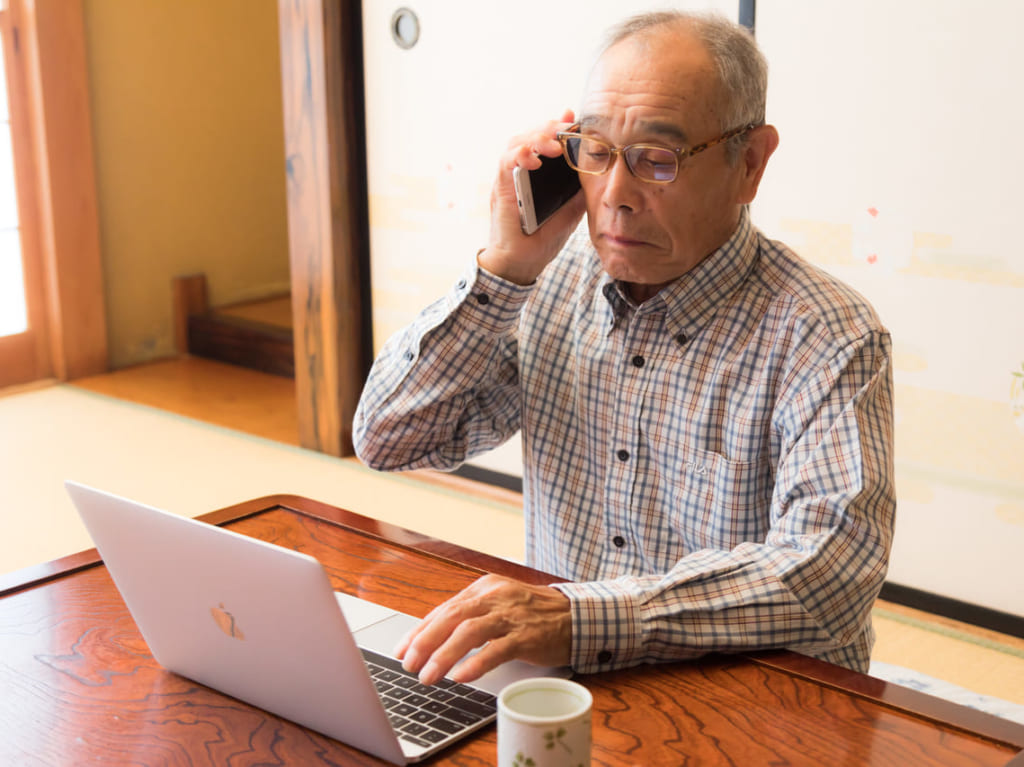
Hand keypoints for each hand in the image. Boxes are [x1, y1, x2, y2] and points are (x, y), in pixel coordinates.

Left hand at [394, 574, 571, 685]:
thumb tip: (433, 636)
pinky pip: (496, 649)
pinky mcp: (526, 636)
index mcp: (484, 588)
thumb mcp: (500, 604)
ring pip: (469, 631)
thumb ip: (471, 615)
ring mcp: (511, 615)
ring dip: (443, 655)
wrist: (576, 616)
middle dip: (424, 642)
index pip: (444, 608)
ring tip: (428, 675)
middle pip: (451, 616)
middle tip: (409, 664)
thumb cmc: (534, 613)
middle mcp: (495, 597)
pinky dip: (475, 663)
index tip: (402, 649)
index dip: (419, 630)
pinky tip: (460, 677)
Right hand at [477, 109, 586, 285]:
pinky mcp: (500, 187)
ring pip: (517, 141)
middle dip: (550, 127)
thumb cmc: (542, 238)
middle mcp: (520, 171)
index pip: (544, 139)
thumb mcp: (571, 210)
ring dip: (537, 137)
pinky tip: (536, 160)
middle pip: (531, 133)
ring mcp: (509, 178)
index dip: (557, 126)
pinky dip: (520, 155)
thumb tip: (599, 171)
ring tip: (555, 144)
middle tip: (567, 128)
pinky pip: (506, 161)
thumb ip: (580, 189)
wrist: (522, 262)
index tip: (574, 119)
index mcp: (536, 173)